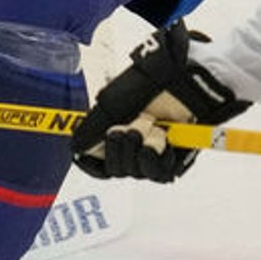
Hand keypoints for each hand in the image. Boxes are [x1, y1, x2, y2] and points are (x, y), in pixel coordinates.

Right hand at [71, 20, 248, 181]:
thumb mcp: (112, 102)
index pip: (98, 163)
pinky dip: (155, 156)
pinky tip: (162, 140)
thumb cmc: (152, 87)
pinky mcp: (173, 163)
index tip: (96, 146)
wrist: (185, 85)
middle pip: (116, 169)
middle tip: (129, 127)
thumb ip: (92, 125)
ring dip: (138, 150)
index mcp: (116, 133)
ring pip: (135, 173)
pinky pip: (157, 174)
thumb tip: (75, 146)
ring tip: (149, 128)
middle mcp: (133, 148)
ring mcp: (153, 156)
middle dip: (119, 148)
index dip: (96, 159)